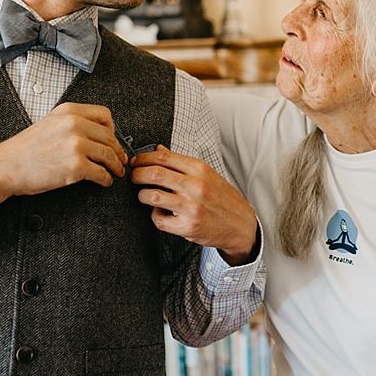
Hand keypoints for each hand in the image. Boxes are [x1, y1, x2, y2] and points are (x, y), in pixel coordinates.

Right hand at [0, 103, 127, 211]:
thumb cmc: (24, 150)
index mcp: (69, 111)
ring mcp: (76, 145)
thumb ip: (71, 124)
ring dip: (115, 166)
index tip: (113, 140)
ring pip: (109, 155)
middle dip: (118, 151)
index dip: (113, 130)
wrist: (5, 166)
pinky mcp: (76, 166)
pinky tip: (104, 181)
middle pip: (110, 137)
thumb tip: (96, 134)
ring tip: (115, 172)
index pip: (104, 115)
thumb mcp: (49, 124)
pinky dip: (106, 180)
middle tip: (119, 160)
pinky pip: (102, 173)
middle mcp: (74, 124)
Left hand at [131, 146, 257, 264]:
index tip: (136, 162)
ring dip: (142, 195)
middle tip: (134, 177)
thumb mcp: (206, 174)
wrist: (242, 224)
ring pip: (152, 196)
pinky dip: (155, 216)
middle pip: (153, 174)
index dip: (143, 158)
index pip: (162, 157)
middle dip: (137, 174)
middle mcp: (195, 186)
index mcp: (199, 169)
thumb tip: (158, 149)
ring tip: (144, 195)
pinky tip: (161, 213)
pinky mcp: (187, 226)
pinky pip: (158, 220)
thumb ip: (181, 163)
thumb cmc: (222, 198)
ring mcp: (191, 207)